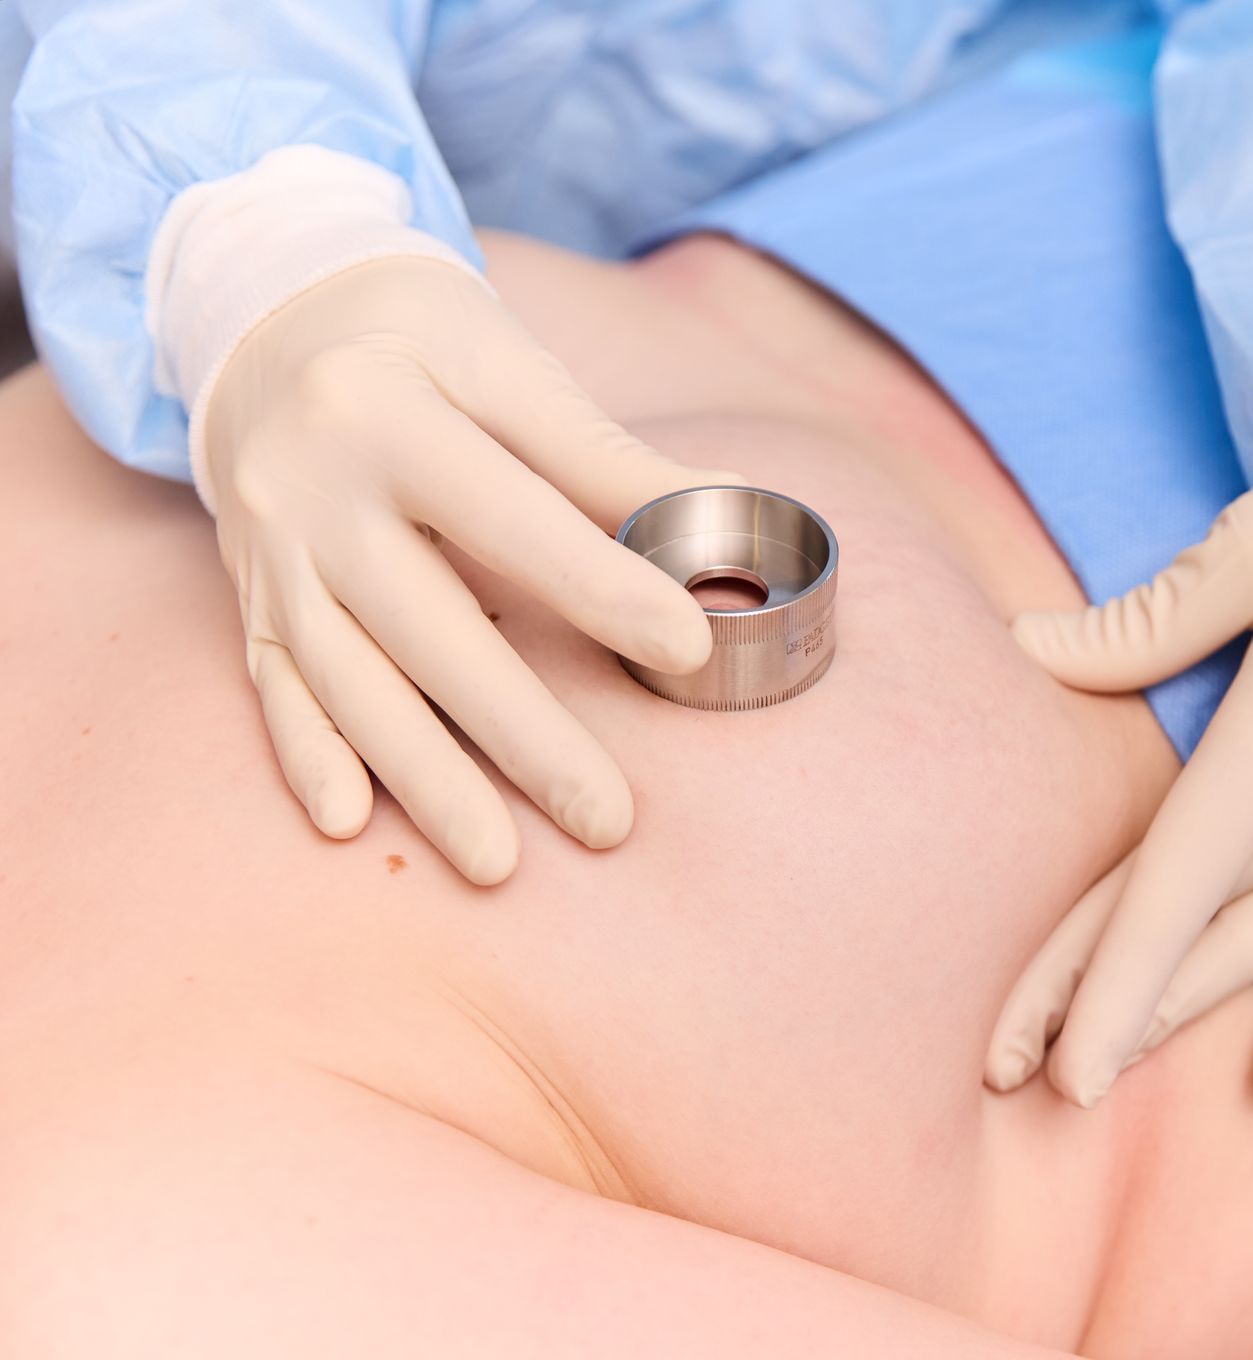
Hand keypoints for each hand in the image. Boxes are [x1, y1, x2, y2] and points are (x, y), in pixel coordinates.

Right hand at [200, 256, 726, 882]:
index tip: (686, 644)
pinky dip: (309, 757)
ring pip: (351, 682)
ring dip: (426, 779)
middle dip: (521, 734)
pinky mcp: (249, 597)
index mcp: (385, 412)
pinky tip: (353, 825)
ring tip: (501, 863)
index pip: (507, 514)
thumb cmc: (418, 343)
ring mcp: (270, 554)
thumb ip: (601, 454)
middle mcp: (311, 490)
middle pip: (427, 628)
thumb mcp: (505, 363)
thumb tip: (720, 517)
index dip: (598, 582)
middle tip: (610, 820)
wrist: (266, 321)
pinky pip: (274, 687)